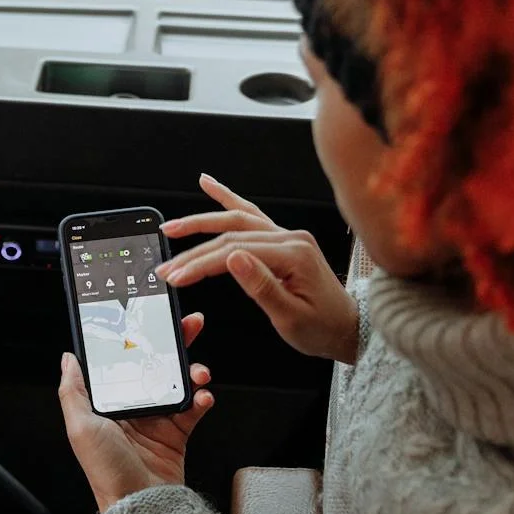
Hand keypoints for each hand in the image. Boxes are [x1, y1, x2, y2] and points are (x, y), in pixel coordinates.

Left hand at [58, 312, 214, 513]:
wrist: (141, 507)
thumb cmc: (107, 472)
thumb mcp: (80, 427)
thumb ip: (73, 390)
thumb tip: (68, 359)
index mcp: (106, 404)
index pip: (121, 361)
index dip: (135, 339)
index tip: (148, 319)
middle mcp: (131, 409)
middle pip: (153, 365)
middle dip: (173, 343)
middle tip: (189, 325)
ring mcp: (156, 420)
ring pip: (177, 382)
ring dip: (191, 370)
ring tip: (199, 372)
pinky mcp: (177, 434)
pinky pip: (193, 408)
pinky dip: (202, 398)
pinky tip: (203, 396)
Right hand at [158, 173, 360, 363]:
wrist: (347, 328)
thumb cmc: (323, 327)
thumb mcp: (292, 317)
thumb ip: (261, 286)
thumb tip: (232, 259)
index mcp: (295, 254)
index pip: (236, 252)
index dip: (201, 264)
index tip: (177, 276)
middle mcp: (291, 238)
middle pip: (232, 235)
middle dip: (194, 250)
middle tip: (166, 265)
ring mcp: (287, 236)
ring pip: (238, 220)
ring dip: (203, 221)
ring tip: (173, 226)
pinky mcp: (282, 240)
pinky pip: (251, 215)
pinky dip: (228, 199)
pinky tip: (209, 185)